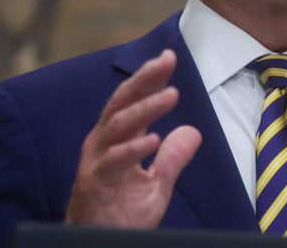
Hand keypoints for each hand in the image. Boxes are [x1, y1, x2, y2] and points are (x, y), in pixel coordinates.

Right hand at [65, 50, 201, 226]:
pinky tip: (154, 138)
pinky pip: (113, 161)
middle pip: (122, 102)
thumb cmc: (121, 215)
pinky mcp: (93, 183)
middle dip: (144, 79)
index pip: (133, 101)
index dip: (150, 78)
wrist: (100, 244)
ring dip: (145, 108)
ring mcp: (96, 161)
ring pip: (118, 125)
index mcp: (117, 139)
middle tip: (166, 61)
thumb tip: (193, 131)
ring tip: (171, 95)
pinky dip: (133, 148)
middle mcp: (103, 143)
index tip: (168, 57)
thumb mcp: (157, 185)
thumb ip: (173, 158)